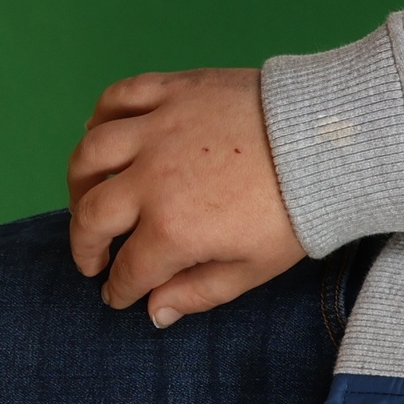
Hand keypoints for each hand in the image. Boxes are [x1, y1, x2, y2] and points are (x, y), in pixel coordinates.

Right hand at [67, 67, 303, 325]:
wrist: (325, 144)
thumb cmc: (295, 212)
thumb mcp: (252, 269)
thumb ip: (197, 294)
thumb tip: (153, 312)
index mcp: (174, 230)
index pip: (128, 268)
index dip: (118, 288)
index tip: (116, 295)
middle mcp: (152, 179)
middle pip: (93, 214)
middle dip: (83, 244)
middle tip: (89, 258)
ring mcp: (157, 129)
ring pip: (90, 153)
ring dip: (78, 182)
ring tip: (86, 199)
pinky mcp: (171, 90)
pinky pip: (116, 99)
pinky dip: (99, 117)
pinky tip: (99, 135)